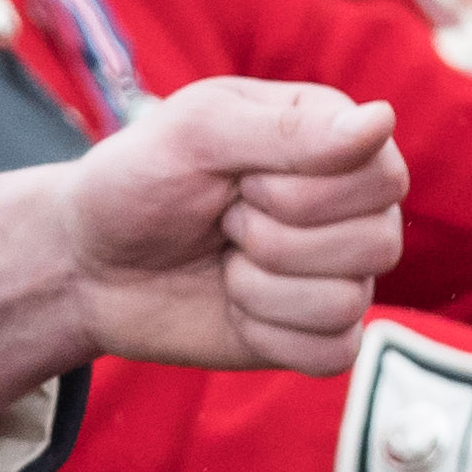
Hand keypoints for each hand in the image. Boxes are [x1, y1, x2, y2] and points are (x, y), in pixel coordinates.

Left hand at [0, 78, 405, 434]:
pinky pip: (333, 352)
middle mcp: (353, 205)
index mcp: (336, 138)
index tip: (237, 180)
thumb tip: (382, 119)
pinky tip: (235, 307)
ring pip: (349, 302)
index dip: (302, 193)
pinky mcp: (319, 332)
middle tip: (225, 222)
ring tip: (224, 264)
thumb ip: (288, 129)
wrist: (88, 265)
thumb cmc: (138, 182)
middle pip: (376, 244)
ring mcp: (339, 271)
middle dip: (275, 241)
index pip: (381, 176)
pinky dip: (268, 335)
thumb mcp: (197, 133)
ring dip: (262, 290)